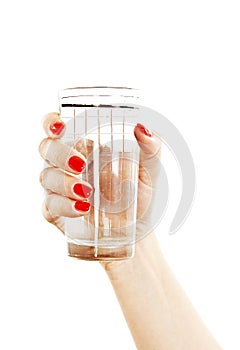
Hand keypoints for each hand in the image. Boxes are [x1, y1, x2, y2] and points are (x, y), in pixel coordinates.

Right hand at [39, 113, 160, 240]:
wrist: (134, 230)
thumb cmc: (138, 195)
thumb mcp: (149, 171)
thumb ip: (150, 148)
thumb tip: (142, 128)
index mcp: (84, 146)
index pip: (56, 127)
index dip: (50, 123)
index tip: (59, 126)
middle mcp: (66, 164)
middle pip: (47, 148)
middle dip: (60, 154)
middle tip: (80, 164)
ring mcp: (59, 187)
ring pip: (46, 176)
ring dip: (64, 182)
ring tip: (86, 192)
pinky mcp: (56, 211)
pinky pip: (50, 205)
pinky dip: (64, 206)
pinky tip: (82, 209)